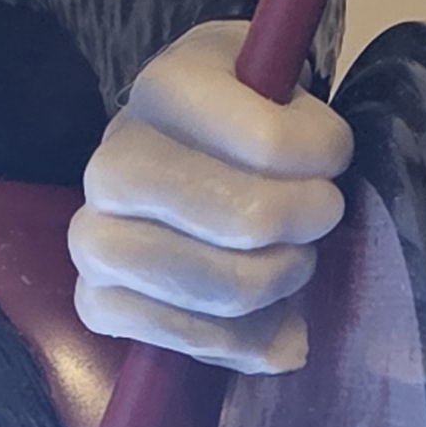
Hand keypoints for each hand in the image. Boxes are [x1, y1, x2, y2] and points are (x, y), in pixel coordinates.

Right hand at [67, 21, 353, 374]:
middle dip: (292, 225)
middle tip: (320, 217)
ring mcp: (93, 233)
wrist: (186, 161)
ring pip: (196, 280)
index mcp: (167, 88)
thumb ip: (307, 146)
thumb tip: (308, 247)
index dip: (316, 155)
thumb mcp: (282, 102)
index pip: (265, 140)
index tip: (333, 158)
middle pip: (229, 215)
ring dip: (266, 284)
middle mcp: (113, 159)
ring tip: (294, 265)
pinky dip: (232, 338)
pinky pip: (169, 333)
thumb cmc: (249, 126)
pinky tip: (264, 322)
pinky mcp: (94, 297)